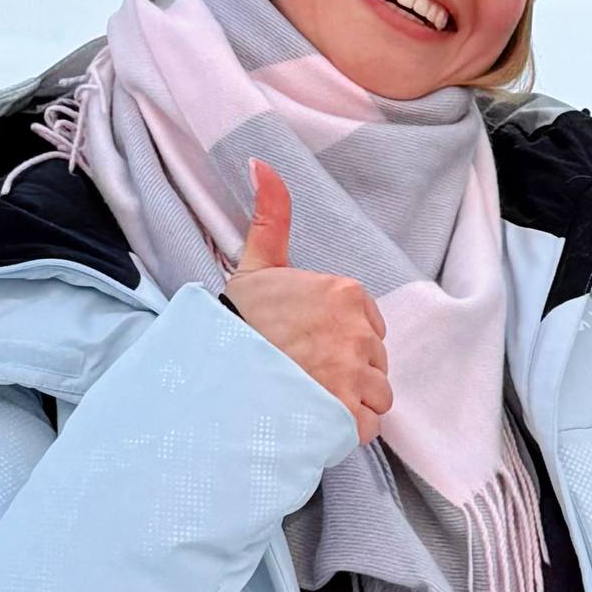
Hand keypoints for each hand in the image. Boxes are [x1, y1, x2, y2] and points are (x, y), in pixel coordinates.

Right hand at [222, 160, 393, 445]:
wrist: (215, 373)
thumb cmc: (237, 321)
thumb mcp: (256, 264)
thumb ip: (271, 215)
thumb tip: (262, 163)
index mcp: (346, 294)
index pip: (369, 325)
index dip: (341, 340)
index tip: (308, 345)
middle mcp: (358, 332)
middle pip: (374, 360)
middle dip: (347, 371)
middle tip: (304, 373)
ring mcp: (355, 375)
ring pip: (375, 395)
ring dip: (349, 401)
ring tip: (309, 397)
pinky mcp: (347, 415)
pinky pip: (366, 425)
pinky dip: (344, 428)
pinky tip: (313, 418)